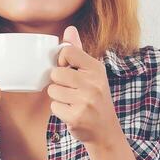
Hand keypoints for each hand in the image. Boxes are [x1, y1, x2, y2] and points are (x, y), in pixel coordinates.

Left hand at [48, 25, 122, 148]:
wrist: (106, 131)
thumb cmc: (96, 99)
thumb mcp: (92, 73)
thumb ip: (78, 52)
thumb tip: (70, 29)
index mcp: (97, 69)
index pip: (67, 52)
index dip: (62, 62)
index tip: (69, 71)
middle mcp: (94, 83)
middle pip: (56, 73)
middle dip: (59, 83)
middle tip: (72, 91)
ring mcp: (86, 101)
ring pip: (53, 91)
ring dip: (59, 98)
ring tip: (73, 102)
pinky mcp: (77, 116)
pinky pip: (54, 107)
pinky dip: (60, 111)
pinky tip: (72, 113)